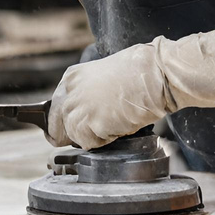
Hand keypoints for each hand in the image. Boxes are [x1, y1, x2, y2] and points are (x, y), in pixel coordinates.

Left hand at [48, 31, 214, 149]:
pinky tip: (119, 127)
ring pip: (74, 135)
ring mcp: (79, 108)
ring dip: (92, 136)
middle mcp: (70, 92)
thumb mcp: (106, 75)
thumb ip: (92, 91)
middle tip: (94, 133)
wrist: (157, 74)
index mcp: (73, 77)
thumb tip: (91, 108)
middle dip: (75, 131)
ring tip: (114, 124)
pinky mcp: (91, 125)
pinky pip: (90, 143)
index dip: (68, 118)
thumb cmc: (141, 70)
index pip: (57, 105)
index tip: (71, 127)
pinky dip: (104, 141)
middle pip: (61, 122)